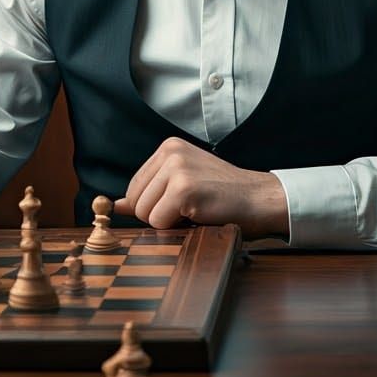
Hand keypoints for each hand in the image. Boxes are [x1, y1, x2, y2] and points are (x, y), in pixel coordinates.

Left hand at [113, 137, 289, 238]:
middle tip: (192, 208)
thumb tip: (114, 205)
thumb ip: (149, 194)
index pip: (134, 188)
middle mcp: (170, 152)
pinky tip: (201, 214)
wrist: (261, 199)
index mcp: (168, 148)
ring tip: (196, 210)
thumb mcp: (183, 186)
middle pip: (135, 201)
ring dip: (168, 222)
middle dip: (159, 215)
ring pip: (144, 213)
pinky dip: (177, 228)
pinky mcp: (183, 188)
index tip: (183, 203)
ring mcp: (176, 168)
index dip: (155, 206)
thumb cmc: (224, 197)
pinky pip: (158, 222)